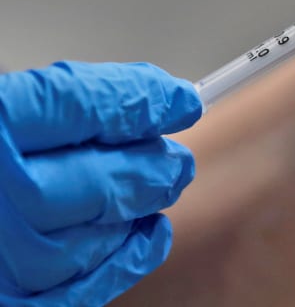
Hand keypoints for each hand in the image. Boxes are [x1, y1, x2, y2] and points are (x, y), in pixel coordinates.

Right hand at [0, 61, 201, 305]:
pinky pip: (77, 291)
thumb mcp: (5, 111)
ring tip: (156, 190)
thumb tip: (165, 103)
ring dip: (136, 213)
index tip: (182, 102)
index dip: (142, 102)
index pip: (79, 106)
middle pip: (94, 184)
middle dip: (151, 169)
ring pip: (91, 240)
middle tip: (177, 160)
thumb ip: (72, 105)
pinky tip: (148, 233)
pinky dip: (124, 261)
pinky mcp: (4, 304)